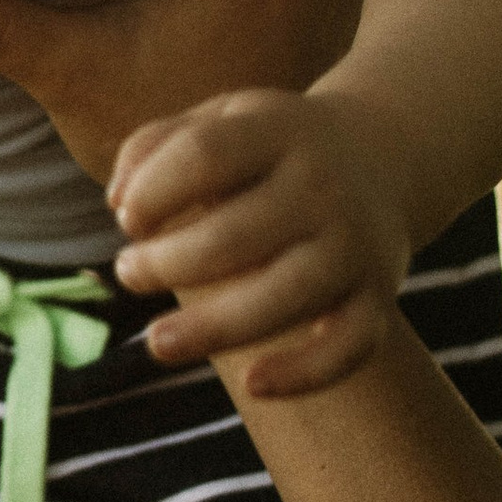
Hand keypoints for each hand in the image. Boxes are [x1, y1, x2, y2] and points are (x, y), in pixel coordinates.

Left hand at [106, 87, 412, 396]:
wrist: (382, 157)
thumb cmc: (271, 150)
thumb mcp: (220, 119)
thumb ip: (154, 146)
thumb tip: (119, 204)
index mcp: (278, 131)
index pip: (205, 155)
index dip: (153, 190)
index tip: (126, 219)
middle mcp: (324, 186)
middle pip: (235, 237)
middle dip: (167, 264)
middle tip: (129, 272)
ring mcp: (355, 244)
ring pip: (285, 297)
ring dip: (213, 326)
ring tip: (157, 339)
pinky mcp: (376, 296)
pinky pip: (350, 346)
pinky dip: (306, 372)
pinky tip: (253, 383)